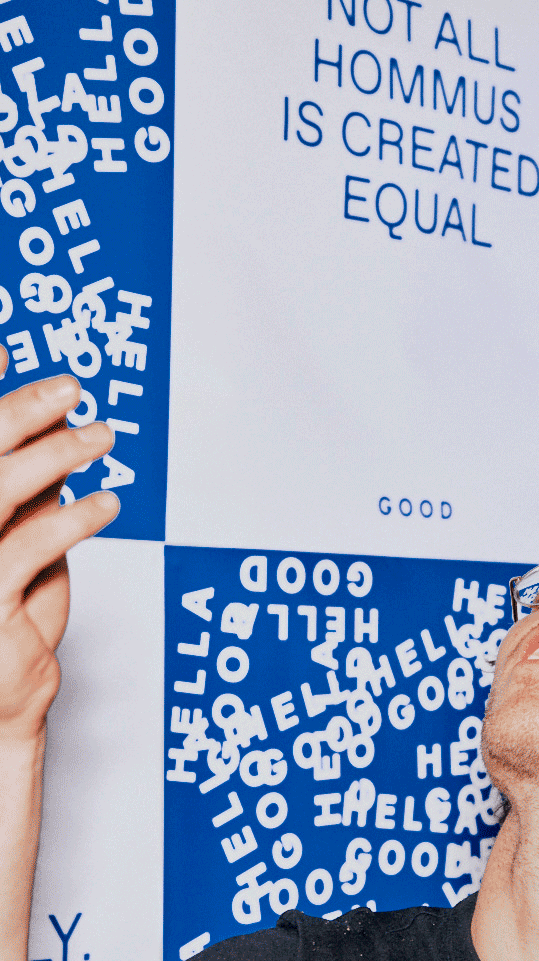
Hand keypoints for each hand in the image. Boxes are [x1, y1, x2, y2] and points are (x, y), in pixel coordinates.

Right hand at [0, 366, 118, 739]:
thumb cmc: (4, 615)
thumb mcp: (15, 543)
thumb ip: (27, 490)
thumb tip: (57, 430)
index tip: (2, 345)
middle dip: (20, 409)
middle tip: (71, 387)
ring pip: (0, 489)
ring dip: (56, 455)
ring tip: (102, 438)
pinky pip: (32, 546)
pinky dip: (74, 517)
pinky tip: (106, 503)